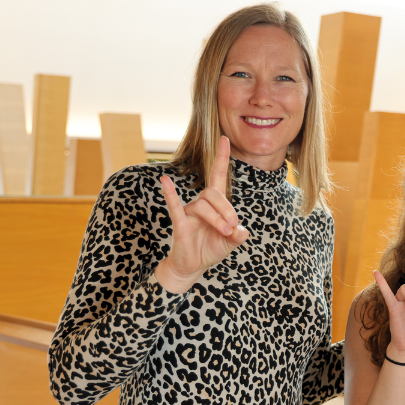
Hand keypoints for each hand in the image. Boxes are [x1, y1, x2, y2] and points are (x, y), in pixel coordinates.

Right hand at [155, 136, 249, 293]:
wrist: (193, 266)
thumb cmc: (211, 248)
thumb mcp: (231, 243)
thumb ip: (239, 235)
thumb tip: (240, 231)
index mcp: (215, 203)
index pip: (218, 175)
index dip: (222, 157)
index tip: (224, 138)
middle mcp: (201, 203)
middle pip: (214, 193)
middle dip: (227, 209)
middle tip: (232, 226)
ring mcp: (189, 212)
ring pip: (203, 206)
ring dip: (217, 219)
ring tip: (224, 233)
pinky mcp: (180, 223)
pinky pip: (174, 206)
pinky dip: (170, 193)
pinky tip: (165, 180)